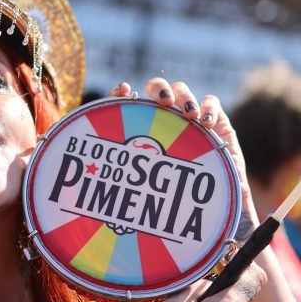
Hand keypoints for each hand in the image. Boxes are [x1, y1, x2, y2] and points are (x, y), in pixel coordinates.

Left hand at [109, 79, 257, 225]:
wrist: (209, 212)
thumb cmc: (171, 203)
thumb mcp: (140, 190)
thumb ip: (121, 179)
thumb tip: (85, 181)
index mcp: (141, 132)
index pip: (127, 102)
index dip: (121, 92)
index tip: (123, 90)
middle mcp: (165, 120)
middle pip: (157, 88)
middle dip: (159, 89)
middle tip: (163, 103)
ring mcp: (189, 119)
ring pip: (183, 90)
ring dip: (184, 96)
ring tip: (188, 114)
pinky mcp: (215, 123)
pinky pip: (212, 102)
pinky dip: (208, 107)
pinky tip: (204, 123)